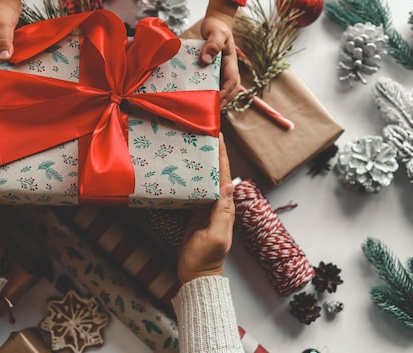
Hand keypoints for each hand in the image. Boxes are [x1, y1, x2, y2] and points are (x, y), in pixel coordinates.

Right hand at [178, 132, 234, 283]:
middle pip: (215, 176)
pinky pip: (194, 192)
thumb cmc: (205, 259)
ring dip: (200, 165)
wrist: (195, 277)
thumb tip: (228, 186)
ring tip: (192, 147)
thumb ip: (222, 213)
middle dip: (211, 156)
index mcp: (225, 209)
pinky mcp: (194, 214)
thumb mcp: (215, 237)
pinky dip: (191, 179)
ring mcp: (205, 210)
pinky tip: (184, 170)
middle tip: (203, 136)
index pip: (225, 178)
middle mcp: (217, 206)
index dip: (222, 158)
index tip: (218, 138)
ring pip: (204, 182)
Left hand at [199, 0, 240, 108]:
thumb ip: (212, 45)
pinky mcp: (215, 69)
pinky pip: (216, 83)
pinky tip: (203, 98)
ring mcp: (223, 69)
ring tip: (209, 109)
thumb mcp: (215, 33)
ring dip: (219, 99)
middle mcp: (228, 67)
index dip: (226, 93)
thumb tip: (206, 60)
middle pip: (231, 89)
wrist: (217, 22)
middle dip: (225, 101)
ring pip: (225, 88)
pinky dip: (213, 92)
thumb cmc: (217, 26)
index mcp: (231, 61)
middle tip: (213, 112)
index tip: (218, 101)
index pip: (232, 81)